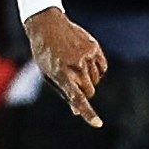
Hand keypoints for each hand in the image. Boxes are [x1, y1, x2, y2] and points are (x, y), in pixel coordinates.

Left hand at [23, 6, 106, 126]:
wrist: (48, 25)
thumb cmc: (45, 54)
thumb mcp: (49, 75)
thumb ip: (64, 92)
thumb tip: (77, 111)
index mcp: (61, 75)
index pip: (77, 98)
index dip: (88, 113)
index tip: (98, 124)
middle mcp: (75, 66)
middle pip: (89, 91)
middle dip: (83, 92)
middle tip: (73, 83)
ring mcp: (86, 56)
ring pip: (96, 80)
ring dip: (89, 80)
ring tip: (76, 67)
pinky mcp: (94, 48)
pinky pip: (103, 68)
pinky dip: (98, 70)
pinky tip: (86, 63)